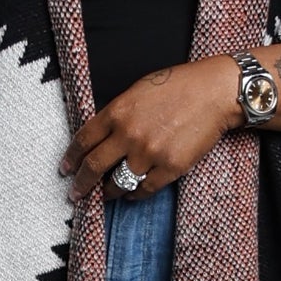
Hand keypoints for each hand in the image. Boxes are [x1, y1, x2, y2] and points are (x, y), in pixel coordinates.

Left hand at [60, 56, 238, 198]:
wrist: (215, 92)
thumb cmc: (179, 86)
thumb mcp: (138, 90)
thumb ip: (118, 112)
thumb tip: (102, 135)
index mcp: (118, 111)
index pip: (83, 140)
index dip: (71, 157)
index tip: (65, 169)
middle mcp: (129, 134)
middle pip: (94, 166)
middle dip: (81, 184)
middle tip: (75, 194)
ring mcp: (150, 153)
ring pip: (119, 183)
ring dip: (110, 192)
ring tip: (107, 194)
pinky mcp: (171, 167)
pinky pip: (145, 190)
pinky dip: (135, 195)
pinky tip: (132, 194)